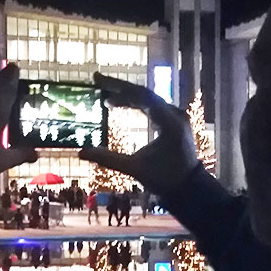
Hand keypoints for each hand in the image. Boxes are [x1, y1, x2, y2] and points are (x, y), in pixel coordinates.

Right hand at [78, 72, 198, 194]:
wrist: (189, 188)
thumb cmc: (164, 179)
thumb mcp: (135, 170)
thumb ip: (109, 159)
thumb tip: (81, 152)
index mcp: (169, 122)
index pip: (141, 96)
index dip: (118, 88)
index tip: (99, 82)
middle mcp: (175, 114)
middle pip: (144, 93)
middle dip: (120, 88)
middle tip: (98, 81)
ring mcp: (176, 116)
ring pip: (149, 99)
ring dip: (128, 96)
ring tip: (107, 97)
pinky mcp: (174, 121)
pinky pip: (153, 106)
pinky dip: (136, 103)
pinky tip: (122, 104)